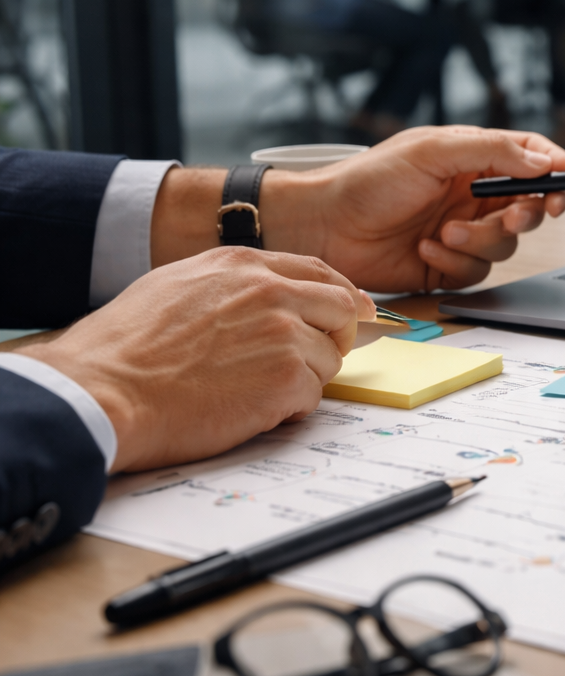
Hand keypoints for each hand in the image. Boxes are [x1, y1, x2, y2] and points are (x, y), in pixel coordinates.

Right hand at [21, 248, 372, 472]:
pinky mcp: (287, 379)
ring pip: (327, 359)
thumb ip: (232, 285)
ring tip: (249, 390)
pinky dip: (287, 410)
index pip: (318, 273)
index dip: (339, 297)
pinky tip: (246, 409)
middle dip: (333, 337)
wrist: (103, 392)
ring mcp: (284, 335)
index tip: (351, 312)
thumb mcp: (177, 286)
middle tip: (309, 361)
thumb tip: (268, 295)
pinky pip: (311, 397)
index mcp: (243, 265)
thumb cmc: (124, 349)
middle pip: (342, 310)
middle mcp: (272, 292)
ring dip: (301, 379)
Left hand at [264, 125, 564, 291]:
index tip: (561, 186)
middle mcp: (474, 194)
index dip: (554, 172)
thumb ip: (492, 151)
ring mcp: (464, 230)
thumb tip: (542, 160)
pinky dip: (455, 263)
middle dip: (525, 215)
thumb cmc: (369, 180)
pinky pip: (477, 272)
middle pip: (529, 206)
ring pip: (507, 244)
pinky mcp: (449, 265)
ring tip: (443, 233)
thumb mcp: (433, 152)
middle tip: (511, 217)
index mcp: (474, 158)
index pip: (532, 158)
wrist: (324, 227)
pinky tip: (425, 249)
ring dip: (479, 241)